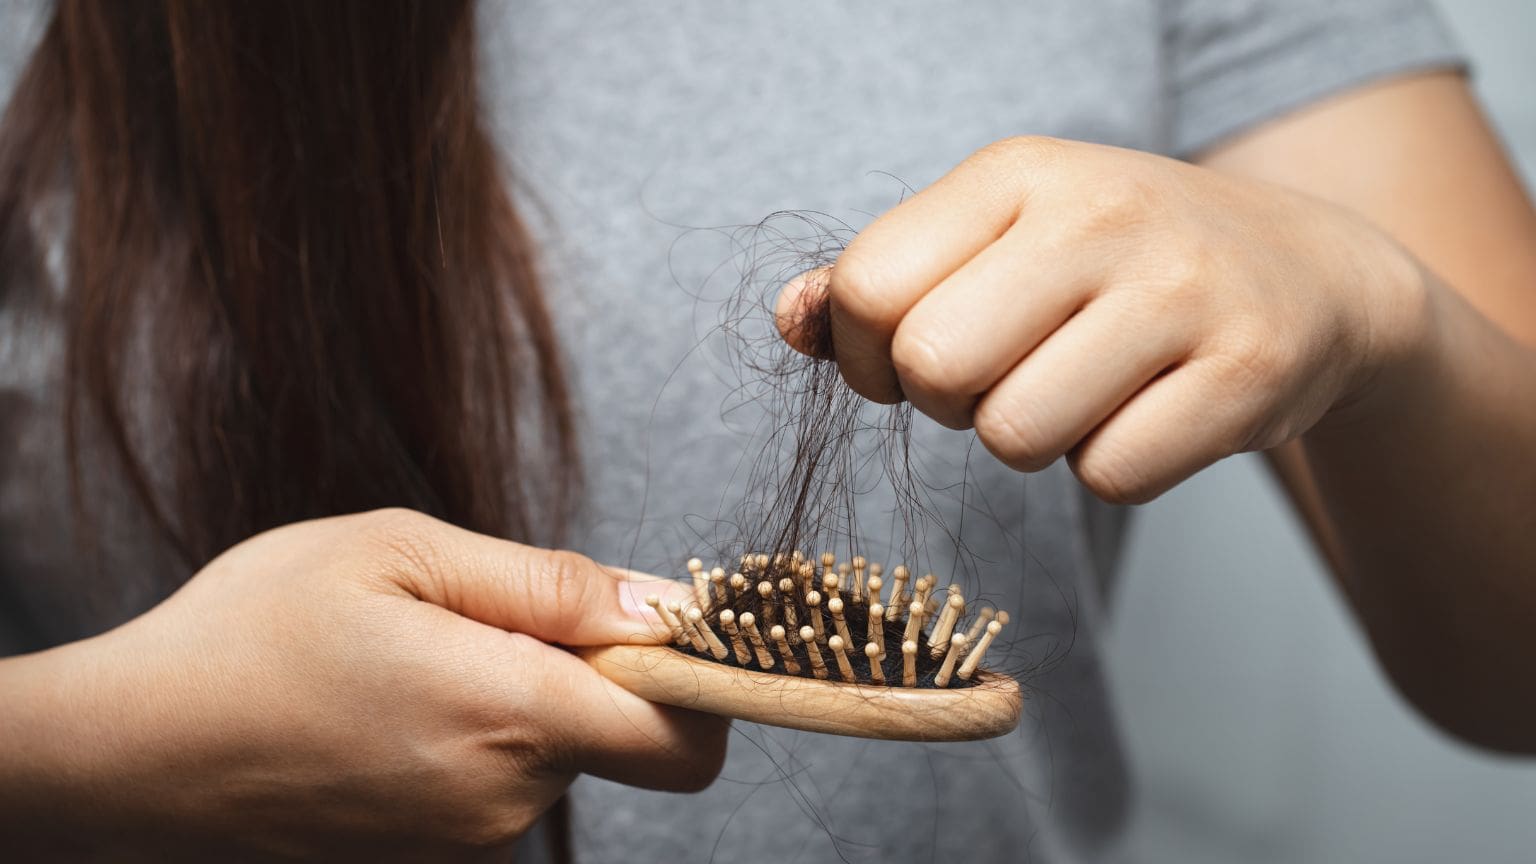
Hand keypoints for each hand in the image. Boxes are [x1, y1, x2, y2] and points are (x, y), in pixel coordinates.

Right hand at [0, 509, 724, 859]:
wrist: (130, 749)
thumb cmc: (254, 632)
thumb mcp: (402, 553)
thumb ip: (548, 584)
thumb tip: (660, 606)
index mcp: (509, 713)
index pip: (685, 735)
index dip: (700, 678)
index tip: (665, 627)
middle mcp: (503, 798)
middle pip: (619, 734)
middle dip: (585, 671)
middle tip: (483, 618)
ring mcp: (466, 842)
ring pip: (554, 755)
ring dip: (520, 699)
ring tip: (414, 658)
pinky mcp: (432, 858)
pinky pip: (500, 784)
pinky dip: (479, 738)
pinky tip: (396, 704)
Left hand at [778, 137, 1429, 502]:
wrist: (1309, 274)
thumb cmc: (1117, 264)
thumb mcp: (999, 237)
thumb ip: (882, 278)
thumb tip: (790, 322)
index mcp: (1017, 173)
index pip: (868, 287)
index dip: (868, 355)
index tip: (914, 359)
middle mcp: (1099, 214)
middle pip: (933, 368)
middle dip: (950, 403)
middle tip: (1005, 378)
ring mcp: (1182, 290)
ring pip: (1015, 437)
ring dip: (1032, 440)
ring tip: (1084, 389)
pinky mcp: (1248, 371)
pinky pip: (1111, 476)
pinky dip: (1115, 467)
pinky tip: (1151, 411)